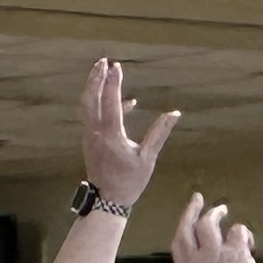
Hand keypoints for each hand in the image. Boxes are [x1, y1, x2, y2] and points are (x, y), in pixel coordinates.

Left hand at [78, 58, 179, 213]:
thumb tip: (175, 114)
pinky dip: (103, 104)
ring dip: (93, 88)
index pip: (110, 102)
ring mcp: (90, 136)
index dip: (113, 82)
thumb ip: (159, 133)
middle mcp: (96, 133)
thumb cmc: (129, 181)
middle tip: (103, 62)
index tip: (117, 66)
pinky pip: (92, 116)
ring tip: (103, 71)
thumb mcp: (148, 158)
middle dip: (95, 79)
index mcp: (111, 136)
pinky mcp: (90, 140)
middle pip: (90, 99)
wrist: (107, 200)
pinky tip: (127, 103)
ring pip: (87, 106)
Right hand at [168, 198, 262, 262]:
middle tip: (199, 199)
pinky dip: (243, 233)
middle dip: (193, 210)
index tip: (187, 214)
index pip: (178, 242)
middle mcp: (196, 262)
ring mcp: (215, 255)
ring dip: (217, 213)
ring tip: (224, 211)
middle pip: (189, 227)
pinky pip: (237, 231)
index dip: (182, 224)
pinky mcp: (235, 252)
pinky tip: (248, 243)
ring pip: (209, 223)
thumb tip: (205, 248)